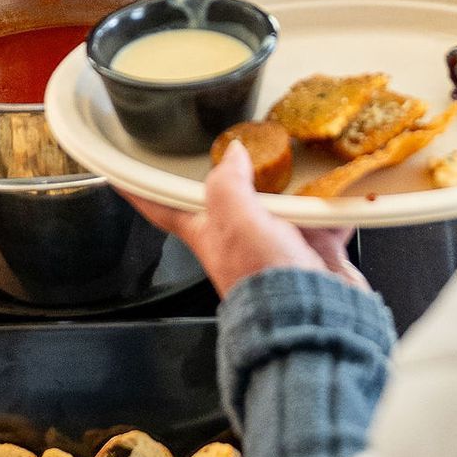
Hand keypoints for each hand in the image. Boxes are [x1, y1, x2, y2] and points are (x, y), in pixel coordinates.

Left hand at [120, 139, 367, 299]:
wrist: (316, 322)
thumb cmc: (265, 280)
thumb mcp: (234, 218)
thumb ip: (227, 181)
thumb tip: (233, 152)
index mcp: (206, 232)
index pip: (160, 206)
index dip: (137, 189)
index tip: (114, 171)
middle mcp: (237, 238)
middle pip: (228, 194)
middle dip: (237, 167)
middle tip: (243, 134)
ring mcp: (275, 246)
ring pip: (280, 201)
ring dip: (294, 182)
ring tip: (303, 153)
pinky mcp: (312, 253)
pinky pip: (322, 219)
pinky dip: (333, 206)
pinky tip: (342, 188)